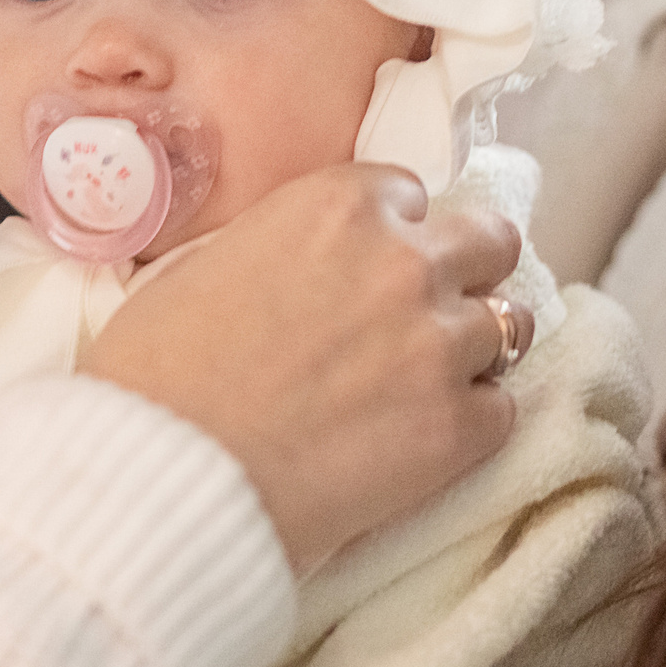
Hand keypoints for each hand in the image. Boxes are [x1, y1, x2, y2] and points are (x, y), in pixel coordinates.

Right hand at [81, 164, 520, 573]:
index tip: (370, 266)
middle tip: (423, 314)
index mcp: (339, 206)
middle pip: (491, 241)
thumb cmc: (155, 371)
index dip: (391, 233)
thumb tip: (309, 268)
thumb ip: (284, 245)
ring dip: (472, 350)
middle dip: (466, 271)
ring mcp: (441, 344)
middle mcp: (406, 261)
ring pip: (510, 325)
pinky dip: (471, 423)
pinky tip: (418, 440)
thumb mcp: (205, 263)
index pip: (409, 193)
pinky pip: (501, 410)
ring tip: (422, 385)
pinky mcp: (459, 428)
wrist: (163, 473)